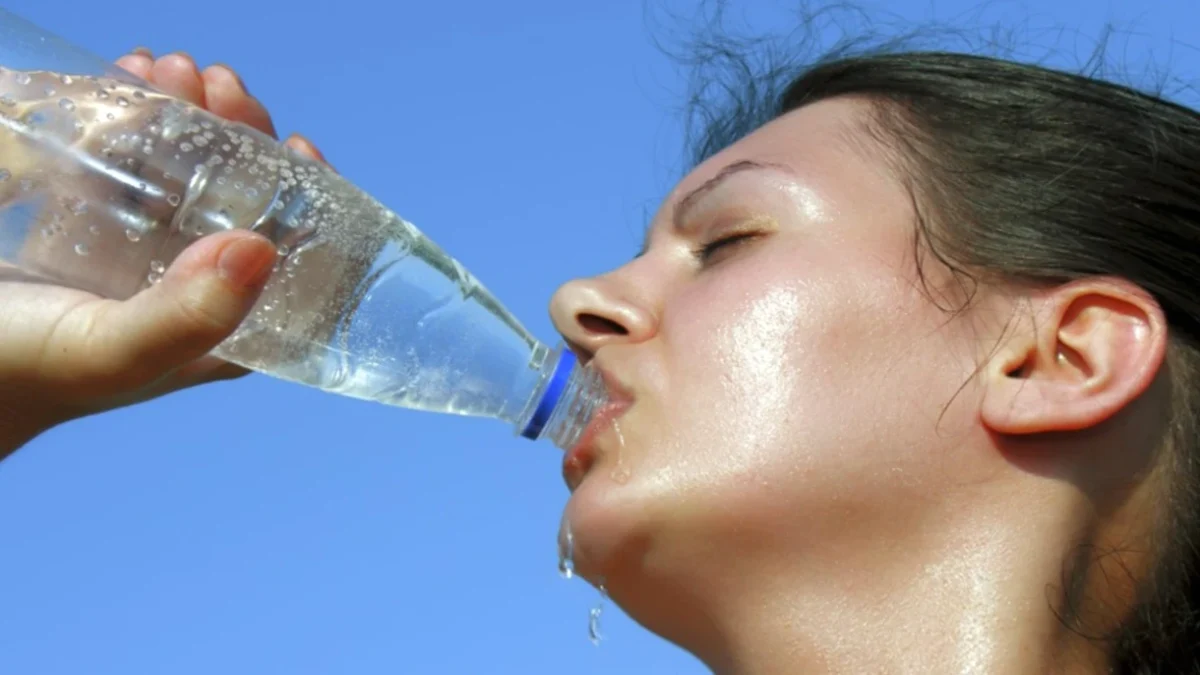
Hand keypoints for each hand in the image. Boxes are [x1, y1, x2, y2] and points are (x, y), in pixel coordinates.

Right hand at [0, 50, 328, 456]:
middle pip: (241, 200)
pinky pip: (127, 163)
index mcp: (220, 327)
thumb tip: (263, 248)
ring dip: (187, 114)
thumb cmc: (29, 370)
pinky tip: (131, 76)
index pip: (290, 259)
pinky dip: (133, 116)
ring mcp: (139, 254)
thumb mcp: (115, 351)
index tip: (296, 145)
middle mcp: (190, 289)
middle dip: (236, 135)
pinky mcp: (88, 226)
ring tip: (168, 69)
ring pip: (186, 172)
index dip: (307, 199)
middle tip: (215, 84)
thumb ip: (187, 316)